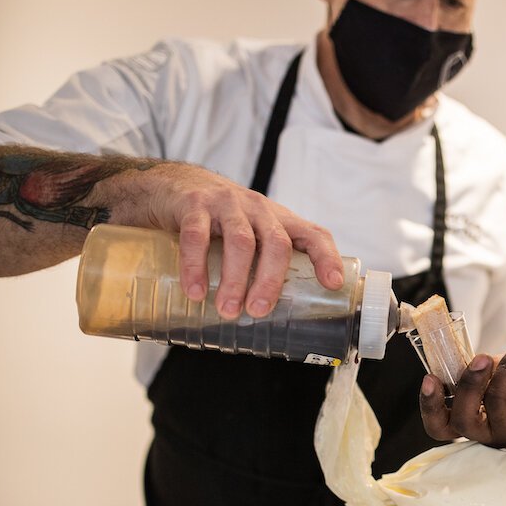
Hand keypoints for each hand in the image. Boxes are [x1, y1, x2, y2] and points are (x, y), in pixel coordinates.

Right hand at [108, 162, 343, 318]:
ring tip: (229, 310)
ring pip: (241, 241)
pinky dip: (196, 266)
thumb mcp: (251, 235)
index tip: (333, 285)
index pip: (313, 235)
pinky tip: (196, 291)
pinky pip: (197, 236)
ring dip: (236, 280)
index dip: (327, 258)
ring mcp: (227, 204)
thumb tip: (274, 319)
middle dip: (270, 281)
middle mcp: (258, 209)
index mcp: (279, 220)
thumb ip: (265, 264)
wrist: (173, 185)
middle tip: (259, 312)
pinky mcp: (194, 205)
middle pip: (276, 244)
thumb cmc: (221, 220)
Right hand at [419, 341, 505, 447]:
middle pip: (464, 421)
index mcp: (474, 421)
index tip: (430, 378)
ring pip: (498, 400)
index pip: (441, 428)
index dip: (430, 408)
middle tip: (480, 359)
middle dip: (468, 385)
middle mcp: (491, 433)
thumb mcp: (497, 373)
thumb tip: (461, 354)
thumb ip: (477, 368)